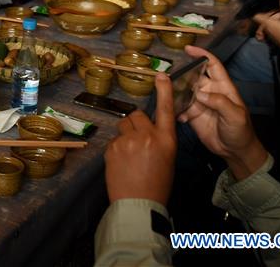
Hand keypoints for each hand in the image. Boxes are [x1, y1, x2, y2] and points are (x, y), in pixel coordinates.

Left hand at [104, 73, 175, 205]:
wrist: (138, 203)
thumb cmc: (158, 184)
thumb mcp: (167, 159)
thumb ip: (159, 141)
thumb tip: (148, 132)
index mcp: (166, 140)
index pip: (166, 110)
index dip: (164, 91)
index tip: (161, 75)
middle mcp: (147, 136)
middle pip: (137, 115)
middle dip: (136, 124)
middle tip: (138, 142)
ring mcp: (127, 141)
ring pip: (123, 125)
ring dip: (125, 134)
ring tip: (130, 154)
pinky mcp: (112, 147)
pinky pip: (113, 139)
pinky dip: (116, 148)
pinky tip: (122, 163)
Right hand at [179, 46, 268, 179]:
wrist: (234, 151)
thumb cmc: (241, 131)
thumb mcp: (235, 115)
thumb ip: (220, 102)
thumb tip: (200, 93)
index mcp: (223, 87)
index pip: (212, 65)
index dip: (202, 55)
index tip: (188, 49)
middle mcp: (209, 92)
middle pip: (193, 76)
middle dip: (182, 73)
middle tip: (168, 74)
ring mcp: (200, 103)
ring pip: (184, 91)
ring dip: (175, 91)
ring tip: (165, 93)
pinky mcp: (192, 114)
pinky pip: (180, 107)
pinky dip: (175, 109)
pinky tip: (175, 115)